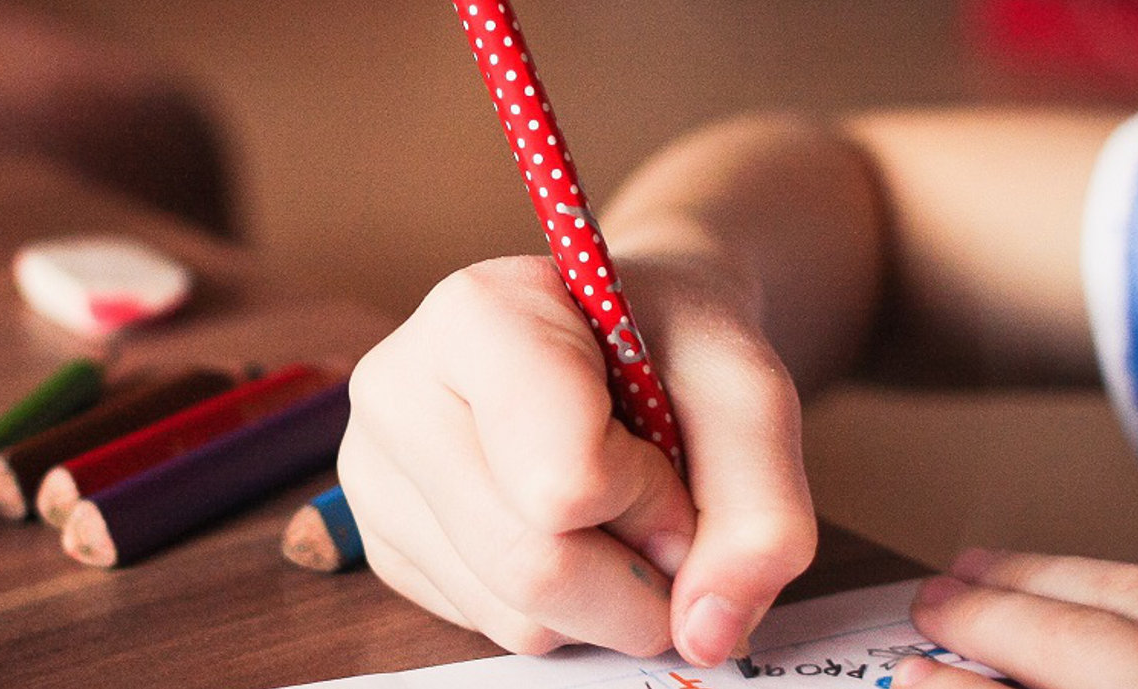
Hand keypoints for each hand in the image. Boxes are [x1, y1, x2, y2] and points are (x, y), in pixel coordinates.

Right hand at [338, 254, 814, 665]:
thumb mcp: (751, 397)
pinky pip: (489, 627)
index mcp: (476, 315)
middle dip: (638, 578)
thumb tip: (705, 635)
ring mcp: (375, 473)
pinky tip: (565, 530)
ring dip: (604, 598)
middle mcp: (398, 390)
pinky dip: (561, 608)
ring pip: (514, 615)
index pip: (565, 482)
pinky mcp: (383, 544)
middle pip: (532, 566)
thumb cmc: (676, 347)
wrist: (625, 334)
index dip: (652, 499)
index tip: (671, 455)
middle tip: (668, 520)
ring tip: (613, 511)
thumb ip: (762, 513)